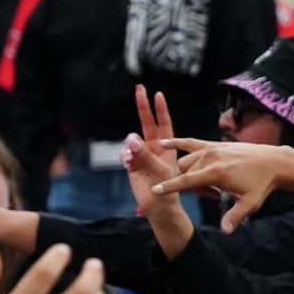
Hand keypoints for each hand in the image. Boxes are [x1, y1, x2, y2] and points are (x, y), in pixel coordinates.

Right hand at [124, 86, 182, 214]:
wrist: (159, 206)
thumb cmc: (168, 188)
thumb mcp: (160, 170)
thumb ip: (145, 154)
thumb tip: (131, 138)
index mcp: (167, 146)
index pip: (163, 123)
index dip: (160, 109)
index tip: (158, 94)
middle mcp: (154, 146)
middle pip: (147, 122)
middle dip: (143, 105)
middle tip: (139, 87)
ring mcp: (142, 154)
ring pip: (131, 141)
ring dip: (131, 147)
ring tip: (134, 159)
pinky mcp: (132, 163)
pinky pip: (125, 154)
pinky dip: (126, 157)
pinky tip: (130, 164)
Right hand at [155, 139, 285, 231]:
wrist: (273, 162)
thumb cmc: (261, 184)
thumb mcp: (250, 203)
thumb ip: (235, 216)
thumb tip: (225, 232)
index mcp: (216, 172)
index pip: (187, 181)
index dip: (169, 187)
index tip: (154, 192)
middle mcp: (211, 158)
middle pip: (183, 172)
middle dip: (178, 184)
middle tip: (192, 196)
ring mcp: (212, 149)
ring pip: (186, 161)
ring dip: (183, 173)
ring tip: (196, 184)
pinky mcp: (214, 144)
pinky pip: (191, 142)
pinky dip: (176, 142)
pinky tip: (162, 142)